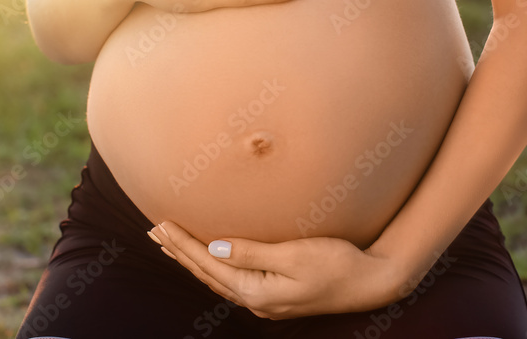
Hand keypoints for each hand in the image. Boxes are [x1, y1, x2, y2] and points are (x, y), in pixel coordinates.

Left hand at [148, 221, 402, 319]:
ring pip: (218, 278)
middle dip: (180, 252)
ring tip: (172, 244)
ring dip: (193, 260)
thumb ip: (253, 252)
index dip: (182, 244)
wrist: (372, 282)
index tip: (160, 225)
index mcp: (257, 291)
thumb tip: (214, 249)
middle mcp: (256, 300)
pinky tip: (210, 259)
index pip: (208, 264)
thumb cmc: (338, 263)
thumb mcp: (295, 254)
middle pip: (207, 274)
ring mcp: (266, 301)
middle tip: (154, 232)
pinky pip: (232, 279)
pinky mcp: (275, 295)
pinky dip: (213, 266)